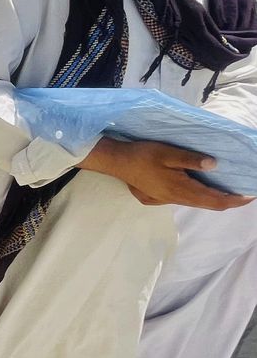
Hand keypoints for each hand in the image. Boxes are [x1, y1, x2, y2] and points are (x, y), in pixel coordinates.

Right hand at [80, 138, 254, 210]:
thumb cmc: (141, 155)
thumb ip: (191, 159)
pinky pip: (185, 201)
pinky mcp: (158, 198)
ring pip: (197, 204)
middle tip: (243, 194)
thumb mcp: (167, 152)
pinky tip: (198, 189)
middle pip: (208, 205)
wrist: (115, 162)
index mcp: (180, 189)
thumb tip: (215, 165)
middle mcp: (175, 198)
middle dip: (228, 201)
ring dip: (213, 199)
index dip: (234, 200)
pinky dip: (199, 197)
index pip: (214, 200)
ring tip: (226, 191)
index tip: (249, 196)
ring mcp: (165, 200)